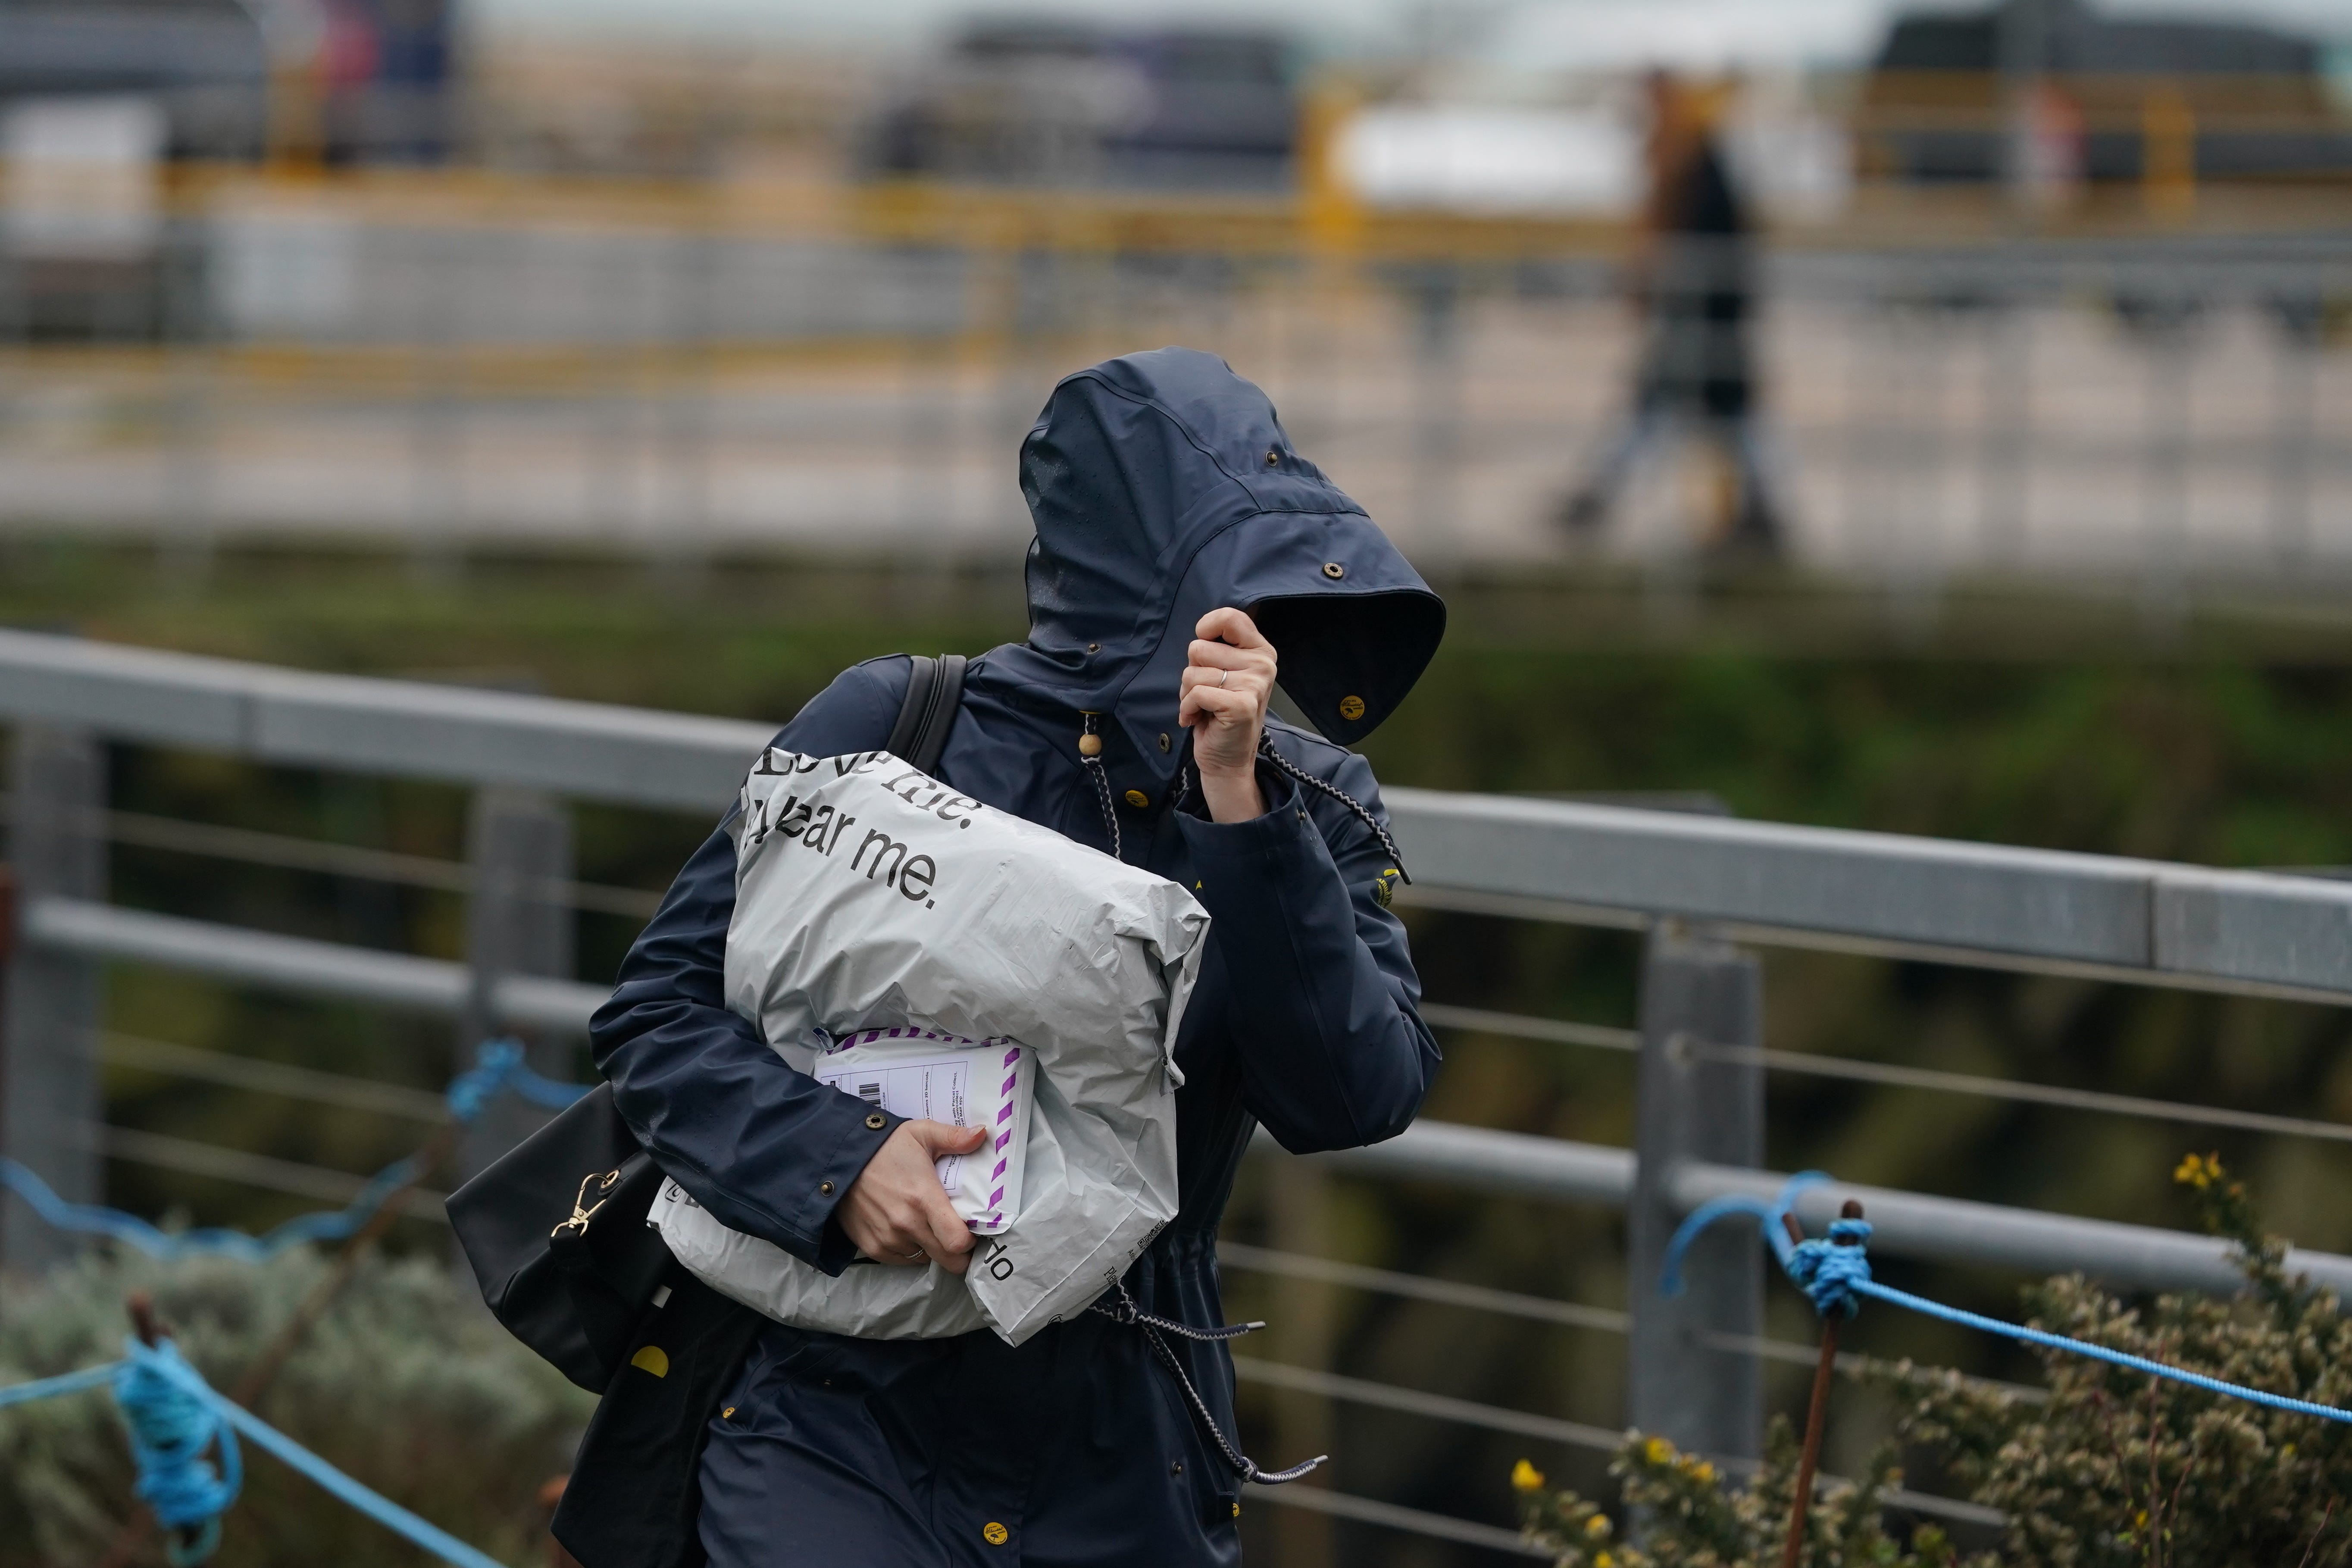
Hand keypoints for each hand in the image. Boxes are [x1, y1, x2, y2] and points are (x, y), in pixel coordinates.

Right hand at [837, 1120, 986, 1271]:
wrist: (839, 1158)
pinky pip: (901, 1260)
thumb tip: (983, 1133)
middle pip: (947, 1260)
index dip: (971, 1242)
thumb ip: (954, 1137)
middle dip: (958, 1253)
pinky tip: (907, 1228)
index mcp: (924, 1198)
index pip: (957, 1242)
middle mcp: (906, 1224)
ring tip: (927, 1224)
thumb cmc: (885, 1146)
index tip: (972, 1231)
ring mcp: (887, 1238)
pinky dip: (909, 1250)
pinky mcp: (871, 1247)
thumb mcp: (921, 1133)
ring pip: (924, 1259)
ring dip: (931, 1247)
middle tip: (956, 1234)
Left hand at [1178, 607, 1276, 822]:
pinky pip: (1195, 693)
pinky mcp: (1241, 705)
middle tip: (1205, 694)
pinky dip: (1187, 709)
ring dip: (1187, 694)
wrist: (1227, 759)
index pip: (1229, 617)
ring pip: (1192, 672)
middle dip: (1191, 673)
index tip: (1203, 647)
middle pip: (1199, 648)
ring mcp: (1254, 685)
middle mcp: (1262, 664)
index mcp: (1260, 650)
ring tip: (1203, 708)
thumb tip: (1201, 633)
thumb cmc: (1219, 713)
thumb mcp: (1225, 673)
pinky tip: (1196, 719)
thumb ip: (1218, 649)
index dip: (1206, 629)